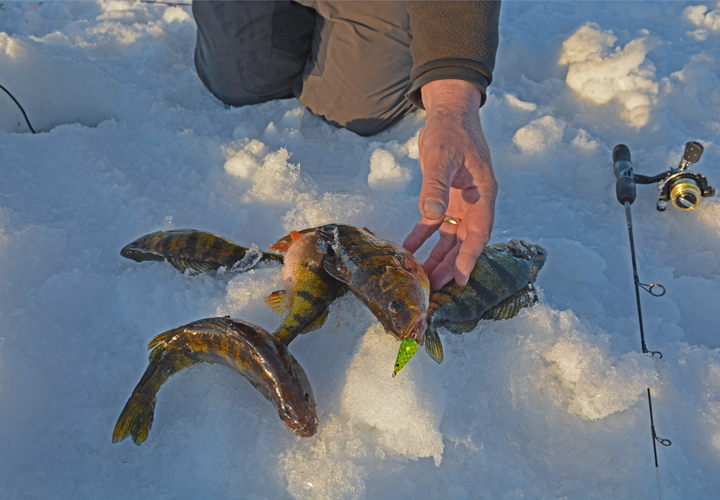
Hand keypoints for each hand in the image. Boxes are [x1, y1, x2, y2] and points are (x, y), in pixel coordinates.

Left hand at [402, 80, 496, 290]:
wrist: (448, 113)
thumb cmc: (451, 130)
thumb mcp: (442, 155)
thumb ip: (435, 185)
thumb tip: (431, 216)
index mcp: (483, 192)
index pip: (479, 231)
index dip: (470, 256)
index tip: (462, 277)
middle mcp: (475, 202)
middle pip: (464, 241)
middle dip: (451, 265)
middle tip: (435, 287)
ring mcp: (461, 203)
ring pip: (449, 238)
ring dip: (436, 257)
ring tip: (422, 278)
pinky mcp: (445, 199)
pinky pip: (433, 225)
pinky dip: (421, 238)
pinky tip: (408, 250)